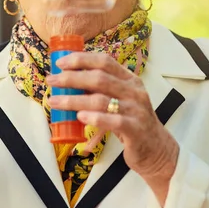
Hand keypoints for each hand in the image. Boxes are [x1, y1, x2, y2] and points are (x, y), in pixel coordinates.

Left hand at [46, 52, 179, 204]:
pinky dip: (95, 118)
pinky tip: (80, 117)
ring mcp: (136, 110)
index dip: (81, 59)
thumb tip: (67, 81)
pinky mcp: (135, 129)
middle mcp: (134, 91)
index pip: (105, 62)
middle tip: (52, 81)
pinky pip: (113, 121)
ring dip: (74, 100)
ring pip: (101, 100)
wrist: (156, 148)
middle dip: (71, 78)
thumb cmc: (131, 121)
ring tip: (55, 101)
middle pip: (99, 78)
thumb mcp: (120, 100)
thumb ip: (101, 90)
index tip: (61, 63)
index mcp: (129, 79)